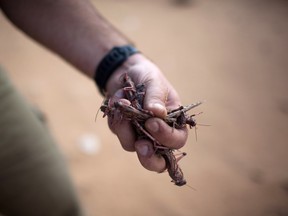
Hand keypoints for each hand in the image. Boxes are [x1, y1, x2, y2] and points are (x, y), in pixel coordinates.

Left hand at [105, 54, 187, 171]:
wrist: (125, 72)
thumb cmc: (146, 76)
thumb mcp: (154, 81)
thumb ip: (156, 96)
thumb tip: (158, 113)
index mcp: (174, 121)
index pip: (177, 139)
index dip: (166, 136)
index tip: (151, 123)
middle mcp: (159, 133)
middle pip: (158, 160)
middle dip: (149, 157)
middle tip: (140, 146)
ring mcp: (141, 134)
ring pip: (133, 146)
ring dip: (124, 127)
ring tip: (121, 102)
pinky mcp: (126, 132)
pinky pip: (119, 134)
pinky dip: (115, 120)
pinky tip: (116, 103)